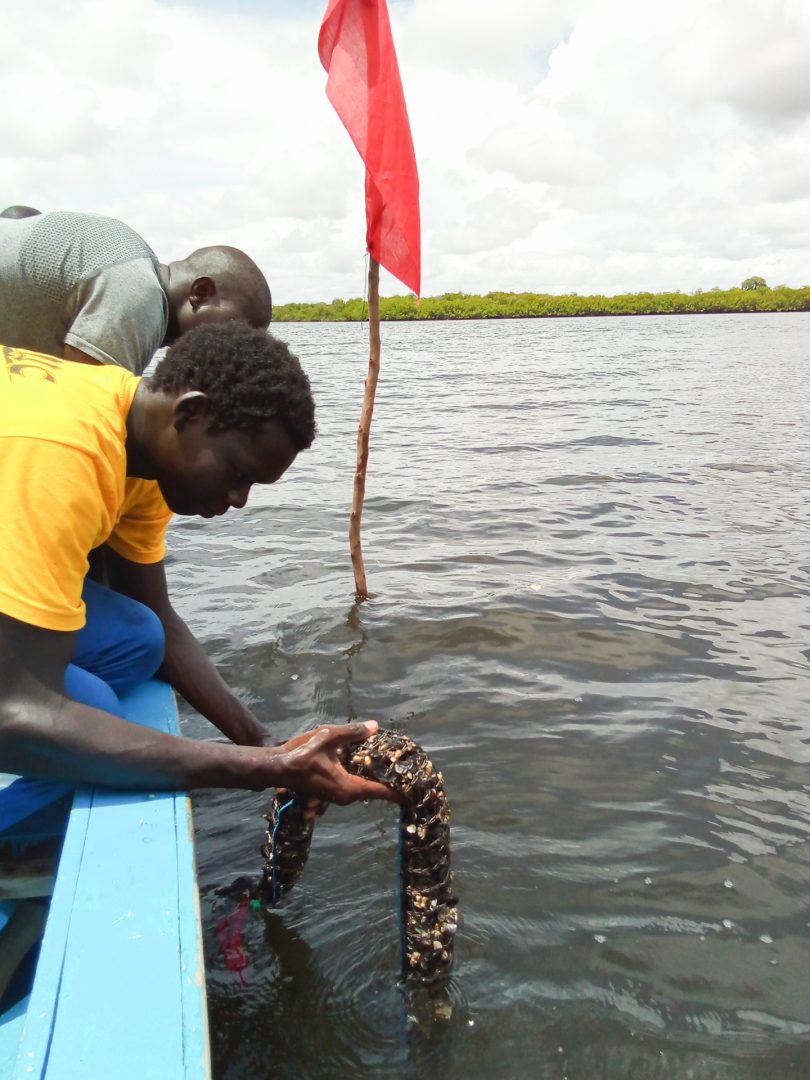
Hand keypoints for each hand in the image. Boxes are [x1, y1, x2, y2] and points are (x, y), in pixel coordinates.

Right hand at [274, 721, 395, 805]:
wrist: (276, 768)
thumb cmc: (301, 754)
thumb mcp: (327, 737)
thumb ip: (352, 732)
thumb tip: (375, 727)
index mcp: (349, 787)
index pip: (382, 791)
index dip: (400, 790)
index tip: (416, 789)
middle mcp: (346, 796)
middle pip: (375, 790)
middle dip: (391, 781)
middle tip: (407, 768)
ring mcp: (338, 796)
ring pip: (364, 787)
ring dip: (377, 778)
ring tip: (393, 764)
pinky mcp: (331, 791)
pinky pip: (354, 784)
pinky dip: (364, 775)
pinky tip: (369, 762)